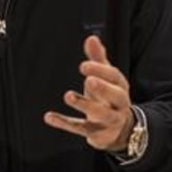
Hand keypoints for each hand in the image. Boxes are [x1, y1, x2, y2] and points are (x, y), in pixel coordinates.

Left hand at [43, 35, 133, 151]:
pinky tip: (49, 117)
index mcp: (120, 87)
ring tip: (68, 96)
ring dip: (85, 105)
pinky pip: (80, 129)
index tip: (83, 65)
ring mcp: (109, 120)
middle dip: (103, 88)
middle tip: (88, 81)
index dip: (100, 70)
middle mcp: (119, 104)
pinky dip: (64, 123)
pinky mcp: (96, 134)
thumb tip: (91, 38)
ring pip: (100, 114)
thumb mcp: (105, 78)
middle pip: (115, 96)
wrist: (122, 130)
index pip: (114, 77)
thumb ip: (98, 58)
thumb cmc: (110, 96)